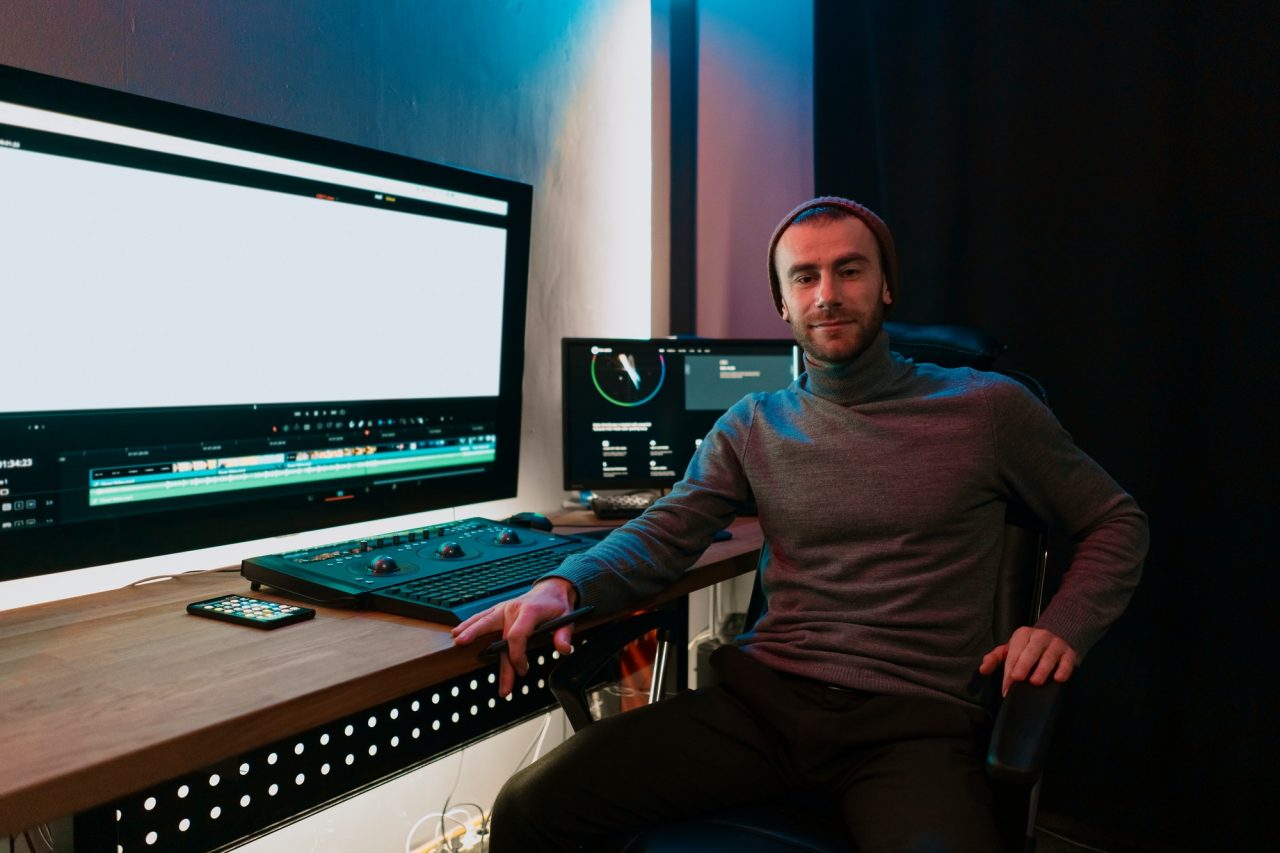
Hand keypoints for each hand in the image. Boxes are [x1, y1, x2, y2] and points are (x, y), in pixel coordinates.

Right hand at [451, 578, 578, 696]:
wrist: (552, 589)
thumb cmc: (557, 605)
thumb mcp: (567, 618)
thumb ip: (564, 635)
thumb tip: (564, 649)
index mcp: (529, 611)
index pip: (516, 635)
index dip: (517, 655)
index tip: (522, 670)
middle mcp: (513, 608)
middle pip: (495, 629)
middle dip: (483, 642)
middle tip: (472, 654)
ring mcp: (504, 608)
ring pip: (484, 621)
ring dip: (470, 631)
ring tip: (458, 642)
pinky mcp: (500, 610)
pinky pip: (483, 617)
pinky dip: (470, 624)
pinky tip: (458, 632)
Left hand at [979, 626, 1077, 696]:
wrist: (1056, 638)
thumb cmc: (1028, 647)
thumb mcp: (1010, 649)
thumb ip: (995, 658)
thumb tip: (982, 669)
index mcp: (1023, 634)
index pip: (1014, 654)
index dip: (1008, 671)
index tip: (1005, 688)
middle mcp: (1040, 636)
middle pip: (1030, 651)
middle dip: (1023, 665)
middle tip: (1017, 679)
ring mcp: (1056, 644)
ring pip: (1049, 656)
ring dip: (1042, 669)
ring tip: (1035, 682)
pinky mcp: (1070, 653)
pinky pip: (1067, 661)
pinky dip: (1063, 670)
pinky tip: (1058, 679)